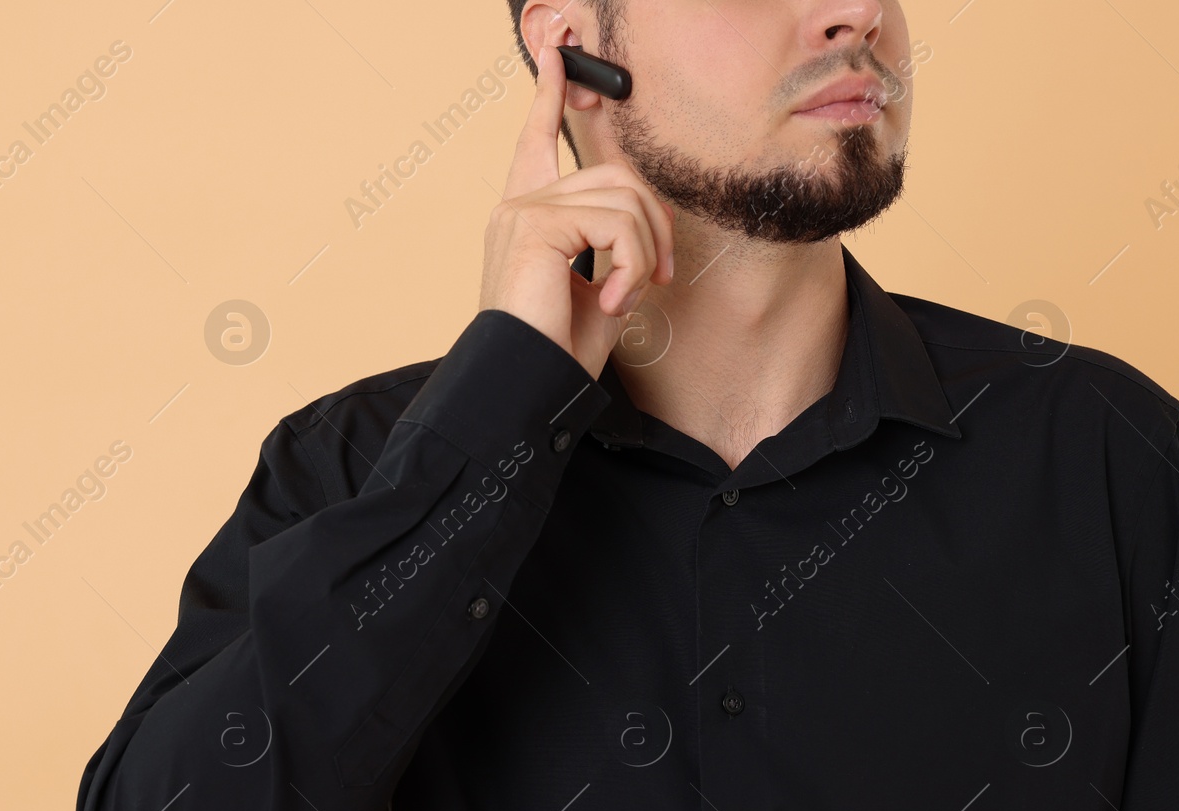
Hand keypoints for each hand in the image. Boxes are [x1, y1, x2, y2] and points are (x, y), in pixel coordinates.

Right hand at [478, 42, 674, 378]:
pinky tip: (611, 299)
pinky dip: (630, 265)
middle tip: (660, 278)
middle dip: (653, 224)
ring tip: (626, 296)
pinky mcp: (536, 226)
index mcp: (527, 219)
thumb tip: (646, 234)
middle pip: (614, 175)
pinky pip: (615, 224)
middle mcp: (519, 207)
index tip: (556, 56)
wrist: (528, 386)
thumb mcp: (599, 293)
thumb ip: (617, 251)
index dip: (548, 96)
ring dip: (644, 253)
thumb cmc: (555, 353)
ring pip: (623, 198)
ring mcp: (523, 213)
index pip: (536, 141)